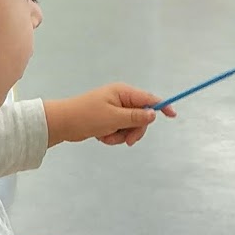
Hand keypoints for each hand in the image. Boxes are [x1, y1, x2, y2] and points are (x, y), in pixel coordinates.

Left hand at [52, 83, 172, 145]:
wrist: (62, 124)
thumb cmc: (87, 116)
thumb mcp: (115, 118)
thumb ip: (136, 117)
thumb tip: (152, 114)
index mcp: (123, 93)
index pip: (149, 99)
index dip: (162, 107)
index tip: (172, 116)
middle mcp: (120, 99)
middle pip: (141, 117)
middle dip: (134, 131)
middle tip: (127, 141)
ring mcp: (113, 110)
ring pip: (129, 127)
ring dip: (120, 136)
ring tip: (106, 137)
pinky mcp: (106, 120)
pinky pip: (118, 131)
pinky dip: (112, 136)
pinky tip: (101, 136)